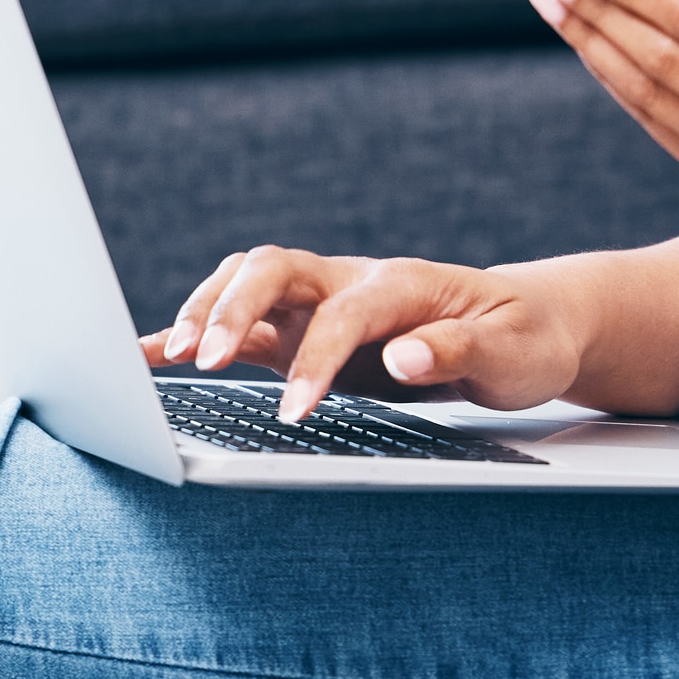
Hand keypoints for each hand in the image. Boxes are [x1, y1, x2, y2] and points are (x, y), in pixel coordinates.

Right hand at [144, 246, 595, 423]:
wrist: (527, 323)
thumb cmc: (524, 337)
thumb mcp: (514, 352)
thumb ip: (462, 350)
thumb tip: (406, 356)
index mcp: (402, 284)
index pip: (346, 312)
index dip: (318, 357)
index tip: (297, 409)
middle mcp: (352, 282)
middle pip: (275, 269)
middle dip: (232, 309)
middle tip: (203, 362)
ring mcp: (323, 304)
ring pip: (247, 282)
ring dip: (205, 312)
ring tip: (167, 357)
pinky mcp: (306, 333)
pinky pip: (242, 325)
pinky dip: (194, 332)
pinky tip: (151, 354)